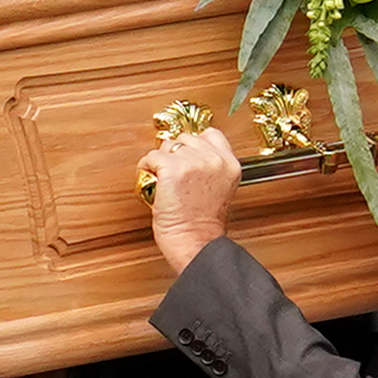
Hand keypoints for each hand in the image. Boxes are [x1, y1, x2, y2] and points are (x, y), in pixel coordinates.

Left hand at [143, 129, 242, 270]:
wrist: (197, 243)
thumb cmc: (204, 226)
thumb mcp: (221, 191)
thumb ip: (212, 168)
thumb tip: (190, 155)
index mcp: (230, 164)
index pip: (211, 134)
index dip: (194, 145)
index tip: (186, 158)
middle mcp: (214, 159)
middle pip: (186, 138)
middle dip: (176, 154)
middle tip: (173, 176)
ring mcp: (193, 162)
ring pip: (167, 146)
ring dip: (161, 162)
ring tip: (163, 182)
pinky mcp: (172, 168)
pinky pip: (150, 157)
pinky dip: (146, 169)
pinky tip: (153, 183)